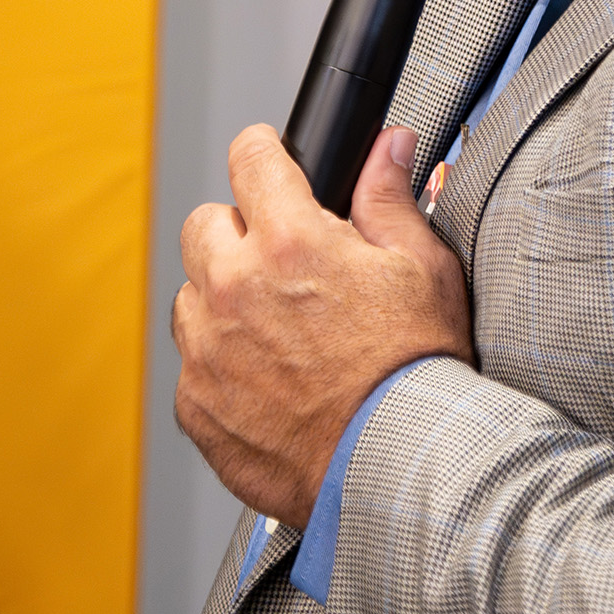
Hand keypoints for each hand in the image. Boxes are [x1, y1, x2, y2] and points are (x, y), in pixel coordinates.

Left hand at [173, 124, 472, 524]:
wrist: (397, 465)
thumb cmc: (414, 370)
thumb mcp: (422, 266)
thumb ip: (389, 197)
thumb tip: (387, 147)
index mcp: (290, 242)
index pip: (250, 157)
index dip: (263, 150)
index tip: (268, 158)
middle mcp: (235, 289)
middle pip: (204, 223)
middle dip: (239, 229)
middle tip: (281, 257)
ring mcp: (207, 351)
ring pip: (190, 294)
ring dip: (222, 298)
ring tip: (277, 326)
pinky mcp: (196, 406)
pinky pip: (191, 363)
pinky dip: (220, 364)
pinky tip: (268, 379)